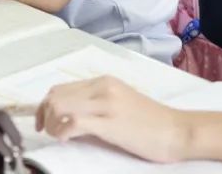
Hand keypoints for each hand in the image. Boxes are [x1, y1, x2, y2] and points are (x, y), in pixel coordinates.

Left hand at [35, 76, 185, 162]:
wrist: (178, 131)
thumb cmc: (152, 123)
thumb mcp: (121, 103)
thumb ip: (97, 104)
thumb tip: (69, 117)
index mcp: (104, 81)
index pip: (61, 88)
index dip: (45, 105)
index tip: (43, 122)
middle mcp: (102, 87)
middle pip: (56, 95)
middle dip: (44, 114)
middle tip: (47, 132)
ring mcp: (106, 103)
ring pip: (60, 105)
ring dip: (51, 123)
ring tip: (58, 136)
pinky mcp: (110, 122)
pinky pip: (74, 122)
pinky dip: (62, 132)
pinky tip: (66, 140)